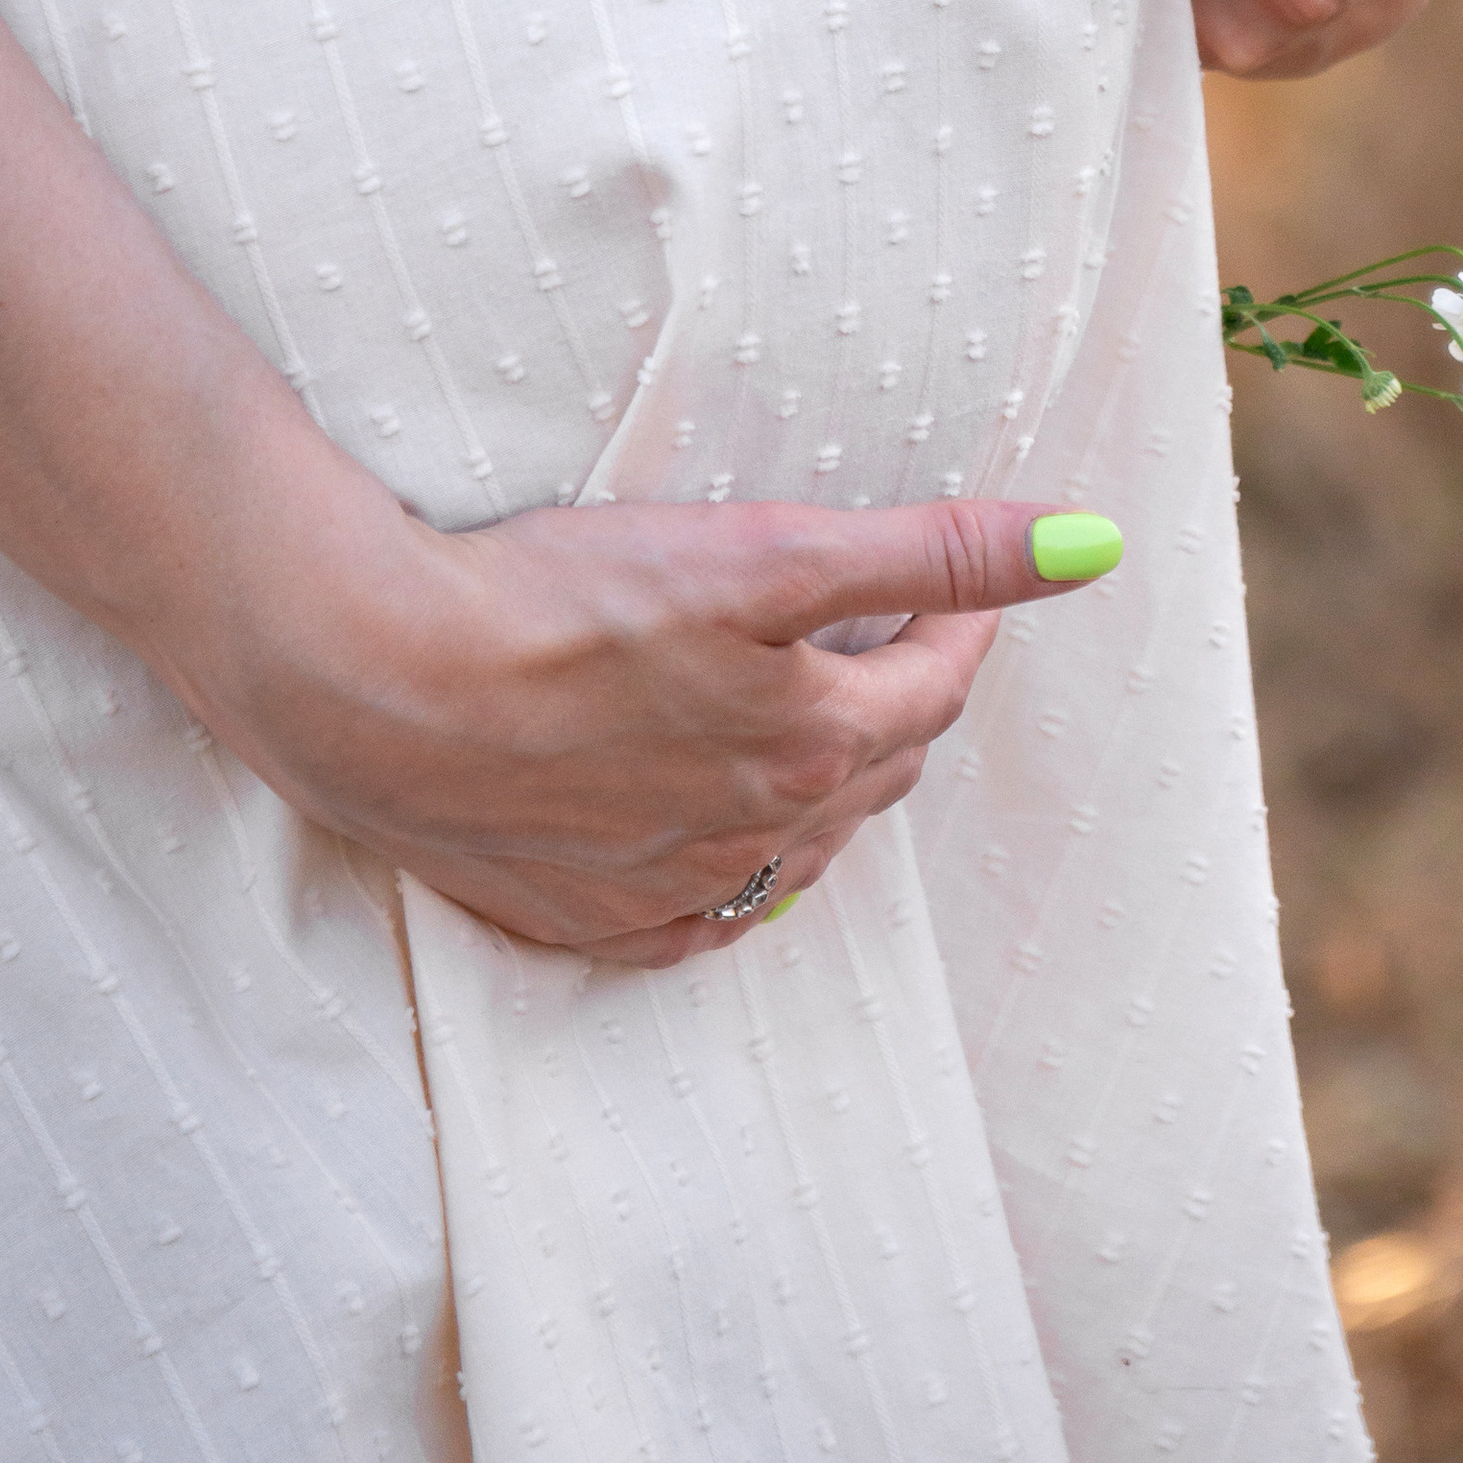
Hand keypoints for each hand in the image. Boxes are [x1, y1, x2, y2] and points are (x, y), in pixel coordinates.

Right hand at [165, 484, 1117, 970]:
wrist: (372, 681)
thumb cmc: (561, 601)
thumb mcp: (763, 551)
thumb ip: (926, 547)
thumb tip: (1090, 543)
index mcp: (813, 747)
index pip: (937, 682)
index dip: (967, 613)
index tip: (964, 566)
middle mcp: (755, 840)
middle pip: (874, 766)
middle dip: (904, 690)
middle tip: (900, 624)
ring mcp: (663, 892)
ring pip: (794, 846)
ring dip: (828, 779)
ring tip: (820, 708)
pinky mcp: (579, 919)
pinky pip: (696, 913)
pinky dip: (732, 866)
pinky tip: (720, 830)